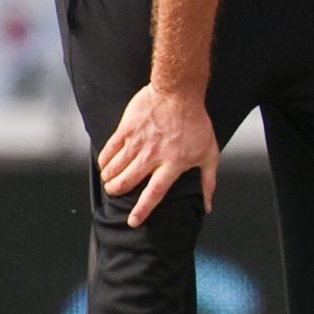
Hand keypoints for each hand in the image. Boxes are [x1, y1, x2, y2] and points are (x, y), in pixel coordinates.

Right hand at [98, 84, 218, 227]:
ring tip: (111, 180)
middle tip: (115, 191)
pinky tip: (105, 165)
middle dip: (116, 191)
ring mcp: (137, 142)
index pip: (155, 193)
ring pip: (114, 169)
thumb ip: (208, 181)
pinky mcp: (126, 130)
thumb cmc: (196, 123)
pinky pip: (108, 151)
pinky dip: (104, 161)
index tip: (133, 221)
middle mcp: (152, 156)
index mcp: (173, 164)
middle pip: (127, 182)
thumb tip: (207, 206)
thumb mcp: (209, 153)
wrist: (179, 92)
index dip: (142, 210)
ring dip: (109, 178)